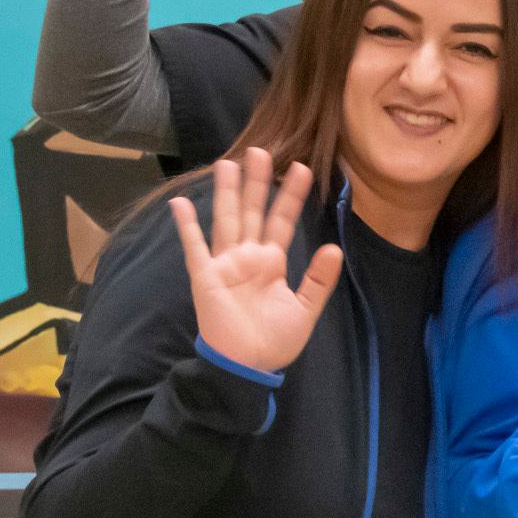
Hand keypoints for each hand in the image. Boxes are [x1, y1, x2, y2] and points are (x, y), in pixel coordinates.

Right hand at [171, 148, 342, 377]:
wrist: (247, 367)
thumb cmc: (275, 341)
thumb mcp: (305, 309)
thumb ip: (319, 279)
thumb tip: (336, 247)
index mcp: (272, 262)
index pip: (282, 221)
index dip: (291, 196)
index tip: (303, 169)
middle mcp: (248, 256)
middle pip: (252, 212)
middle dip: (257, 183)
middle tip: (261, 150)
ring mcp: (225, 264)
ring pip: (226, 220)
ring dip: (227, 193)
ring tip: (228, 162)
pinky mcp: (205, 277)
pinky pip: (194, 248)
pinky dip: (187, 226)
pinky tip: (181, 203)